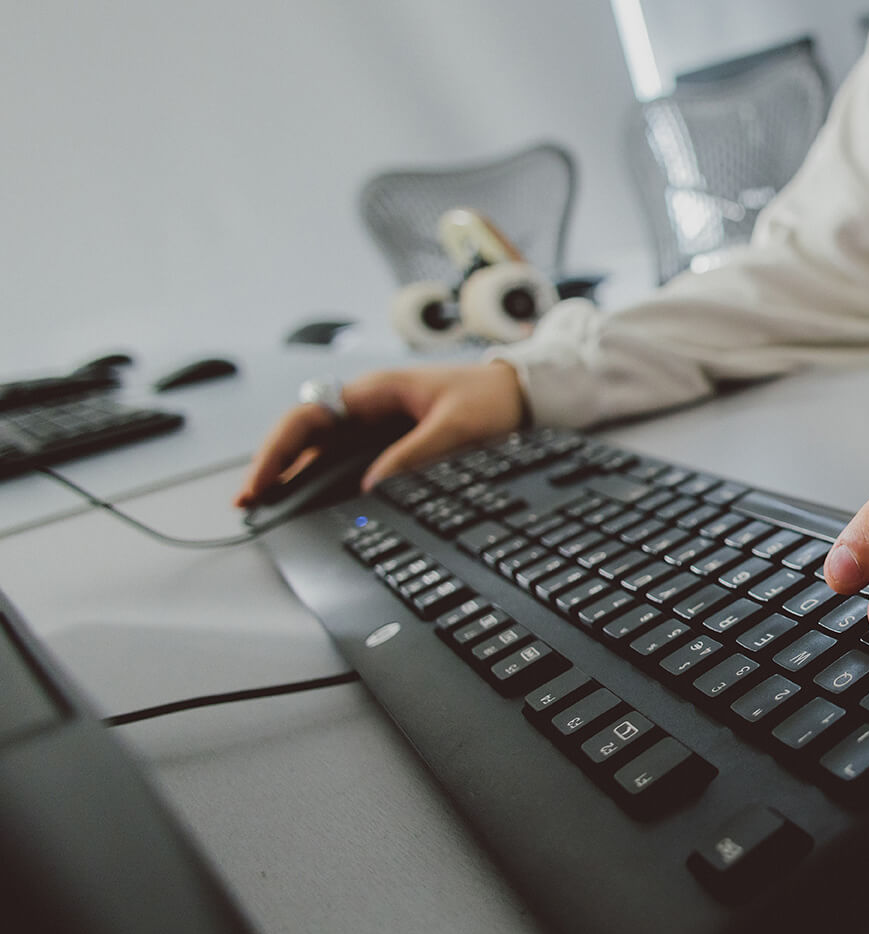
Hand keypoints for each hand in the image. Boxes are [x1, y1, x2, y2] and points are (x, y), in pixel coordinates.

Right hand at [234, 361, 525, 506]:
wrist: (522, 395)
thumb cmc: (489, 398)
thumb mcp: (457, 426)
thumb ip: (416, 454)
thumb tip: (373, 486)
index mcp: (374, 392)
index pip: (308, 416)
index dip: (278, 449)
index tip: (262, 481)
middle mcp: (366, 408)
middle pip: (305, 437)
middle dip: (275, 468)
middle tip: (252, 506)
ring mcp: (375, 427)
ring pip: (321, 452)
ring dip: (295, 478)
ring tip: (270, 512)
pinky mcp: (389, 445)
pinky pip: (347, 464)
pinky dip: (325, 483)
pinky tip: (311, 507)